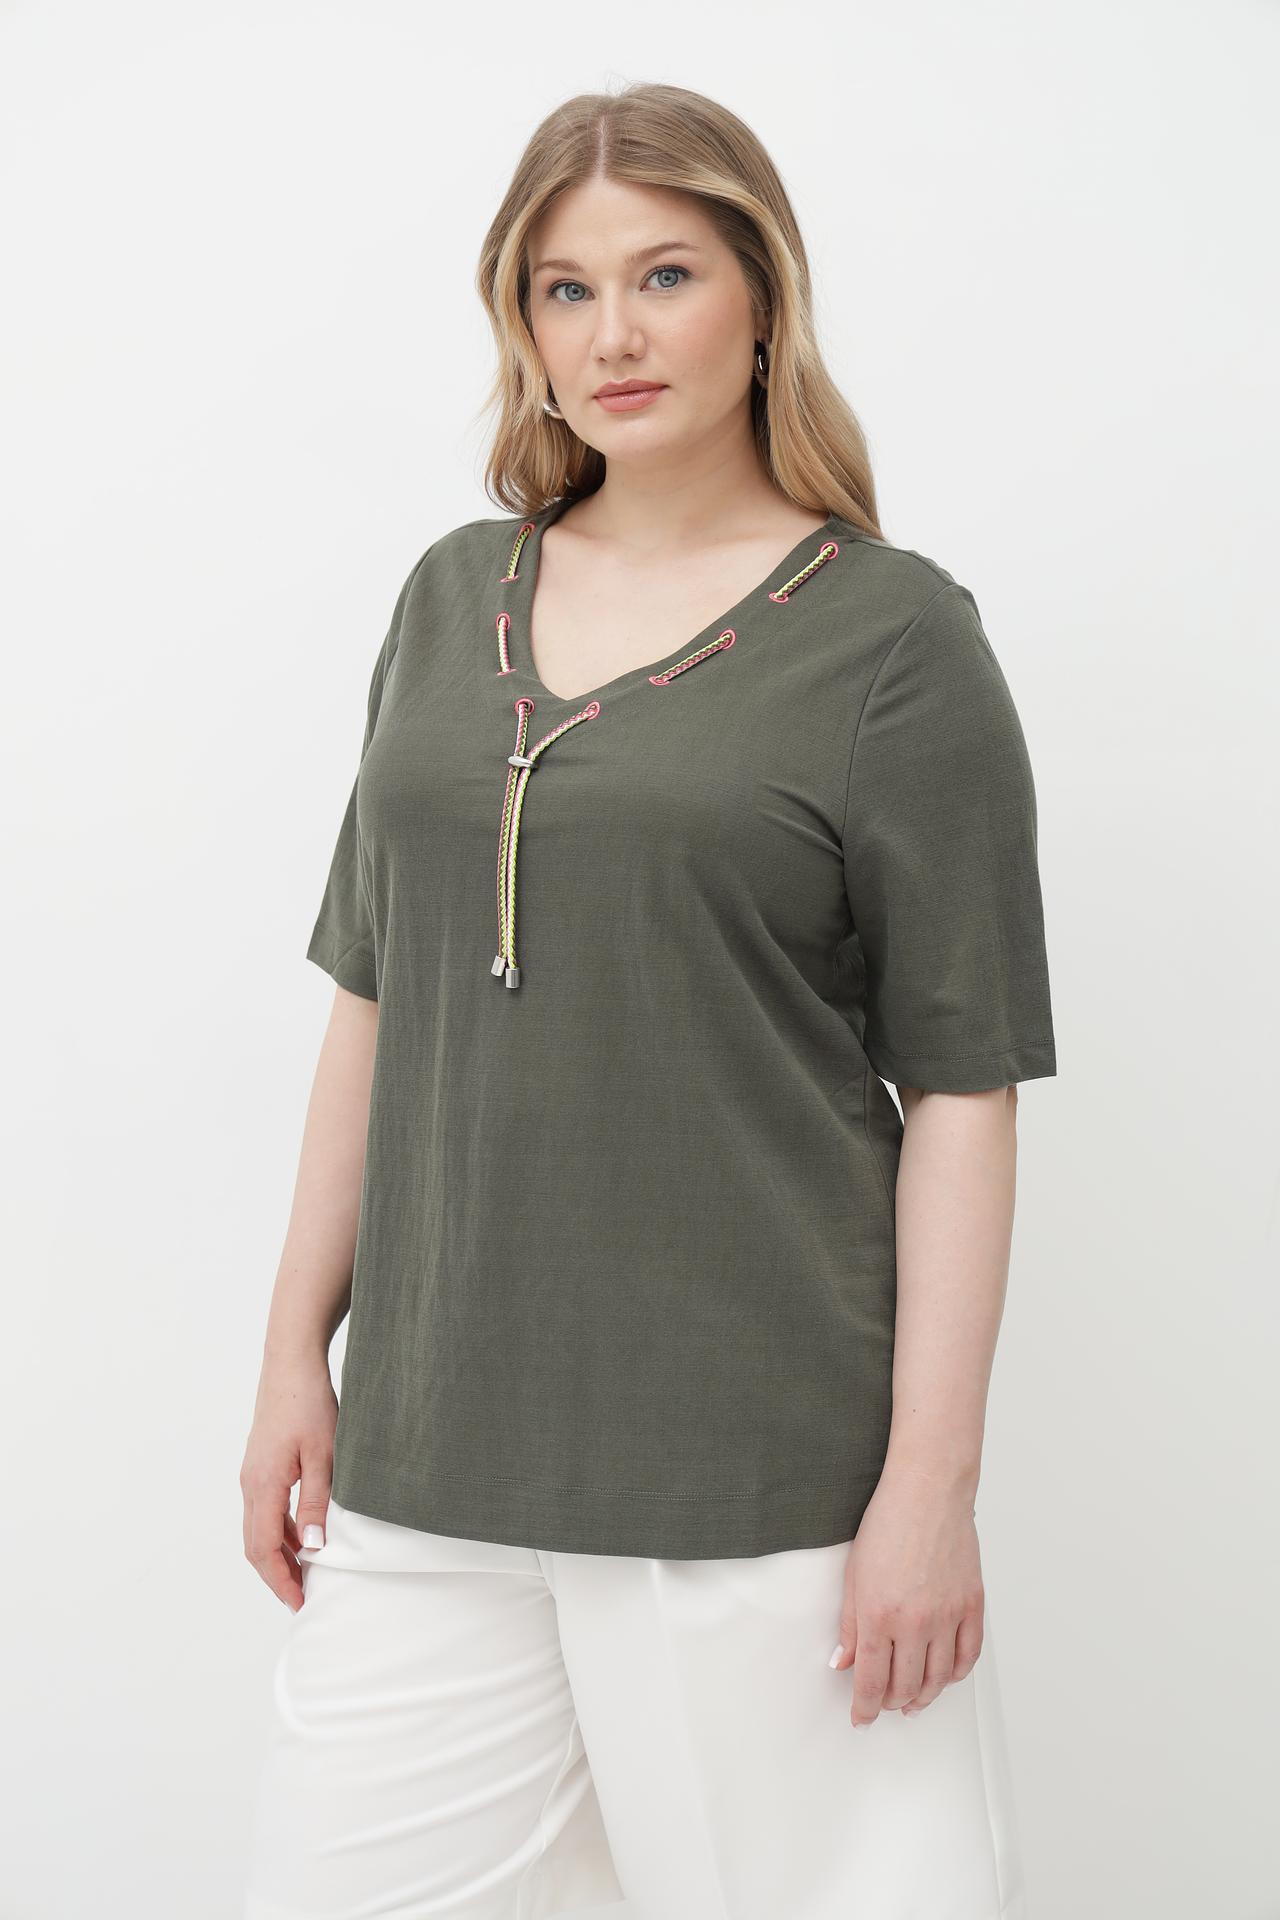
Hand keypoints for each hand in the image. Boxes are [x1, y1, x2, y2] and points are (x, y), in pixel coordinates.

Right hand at [240, 1352, 337, 1610]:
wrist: (291, 1362)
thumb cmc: (309, 1403)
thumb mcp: (324, 1456)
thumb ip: (317, 1504)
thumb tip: (313, 1550)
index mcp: (262, 1484)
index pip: (263, 1548)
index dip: (280, 1580)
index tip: (300, 1601)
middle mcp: (250, 1483)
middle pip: (255, 1544)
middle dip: (277, 1574)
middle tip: (303, 1596)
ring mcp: (252, 1473)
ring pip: (259, 1527)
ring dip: (278, 1553)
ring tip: (306, 1573)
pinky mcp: (261, 1464)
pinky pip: (265, 1508)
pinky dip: (280, 1530)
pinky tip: (302, 1536)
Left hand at [828, 1467, 984, 1728]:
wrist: (928, 1492)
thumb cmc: (887, 1525)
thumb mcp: (854, 1576)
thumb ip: (849, 1626)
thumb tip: (843, 1664)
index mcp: (879, 1616)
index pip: (871, 1681)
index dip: (864, 1708)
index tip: (861, 1718)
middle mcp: (915, 1623)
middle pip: (906, 1686)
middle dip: (891, 1703)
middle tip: (884, 1705)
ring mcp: (948, 1616)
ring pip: (939, 1679)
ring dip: (924, 1697)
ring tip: (913, 1701)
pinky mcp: (972, 1606)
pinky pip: (968, 1656)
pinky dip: (955, 1675)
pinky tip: (945, 1677)